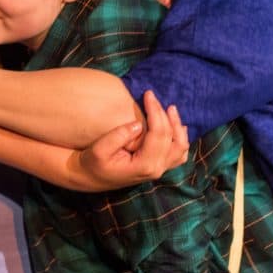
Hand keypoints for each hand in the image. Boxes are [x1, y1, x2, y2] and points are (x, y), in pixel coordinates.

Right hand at [74, 90, 188, 189]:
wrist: (91, 178)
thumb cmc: (93, 163)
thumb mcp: (100, 149)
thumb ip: (118, 136)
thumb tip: (138, 124)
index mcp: (144, 165)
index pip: (158, 134)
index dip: (155, 111)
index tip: (148, 94)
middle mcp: (157, 169)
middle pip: (172, 137)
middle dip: (164, 114)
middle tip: (153, 97)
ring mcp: (160, 169)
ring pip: (181, 147)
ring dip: (178, 126)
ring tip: (170, 109)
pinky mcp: (158, 167)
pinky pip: (178, 155)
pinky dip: (181, 139)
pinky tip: (177, 127)